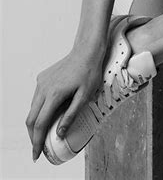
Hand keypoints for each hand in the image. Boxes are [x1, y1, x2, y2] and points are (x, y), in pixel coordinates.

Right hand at [26, 46, 105, 161]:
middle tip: (39, 147)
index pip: (39, 124)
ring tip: (44, 133)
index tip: (36, 154)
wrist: (87, 51)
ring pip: (32, 108)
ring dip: (36, 122)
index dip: (36, 141)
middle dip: (33, 135)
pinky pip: (37, 97)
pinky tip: (49, 113)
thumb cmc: (89, 72)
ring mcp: (41, 82)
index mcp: (54, 94)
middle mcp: (43, 88)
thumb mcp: (84, 96)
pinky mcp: (43, 77)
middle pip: (31, 118)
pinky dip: (39, 109)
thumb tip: (59, 134)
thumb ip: (71, 115)